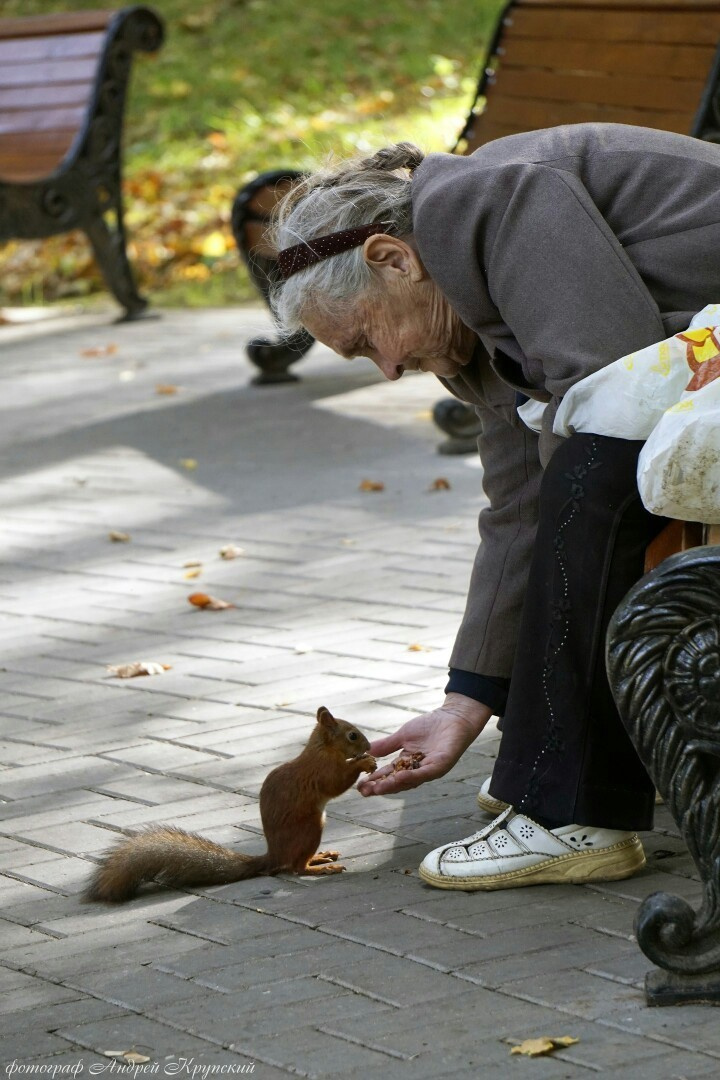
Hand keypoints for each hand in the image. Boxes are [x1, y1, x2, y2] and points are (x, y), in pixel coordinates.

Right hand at [357, 694, 491, 795]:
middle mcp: (417, 771)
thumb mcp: (402, 736)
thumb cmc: (430, 726)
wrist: (453, 717)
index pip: (388, 775)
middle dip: (380, 787)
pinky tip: (400, 777)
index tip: (359, 785)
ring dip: (393, 785)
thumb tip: (367, 750)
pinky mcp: (441, 765)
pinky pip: (425, 773)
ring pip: (409, 781)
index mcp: (407, 764)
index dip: (374, 780)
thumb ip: (386, 745)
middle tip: (364, 792)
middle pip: (396, 783)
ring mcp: (429, 769)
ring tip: (377, 788)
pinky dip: (412, 777)